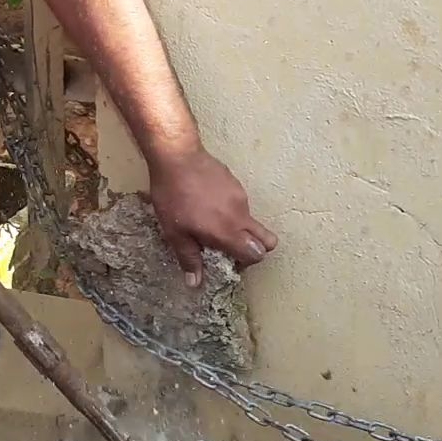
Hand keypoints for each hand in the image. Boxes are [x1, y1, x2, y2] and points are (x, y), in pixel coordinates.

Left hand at [148, 148, 276, 287]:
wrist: (177, 157)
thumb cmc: (173, 197)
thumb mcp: (175, 232)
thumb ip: (189, 258)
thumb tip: (195, 283)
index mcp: (228, 232)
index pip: (256, 254)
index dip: (247, 262)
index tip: (229, 260)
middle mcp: (241, 216)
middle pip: (268, 240)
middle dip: (256, 249)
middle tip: (232, 247)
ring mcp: (241, 197)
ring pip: (250, 220)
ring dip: (238, 227)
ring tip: (209, 220)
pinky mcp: (236, 183)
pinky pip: (240, 204)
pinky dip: (230, 210)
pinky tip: (207, 202)